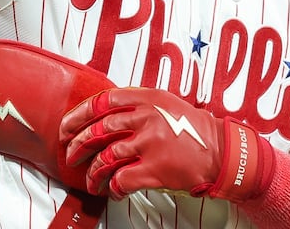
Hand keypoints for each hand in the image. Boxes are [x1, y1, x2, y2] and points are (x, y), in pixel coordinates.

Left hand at [59, 87, 272, 201]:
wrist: (222, 152)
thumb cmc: (193, 129)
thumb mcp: (165, 104)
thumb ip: (137, 105)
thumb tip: (104, 114)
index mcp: (146, 99)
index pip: (101, 102)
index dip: (78, 116)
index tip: (67, 127)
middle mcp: (146, 118)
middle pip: (98, 131)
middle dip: (78, 145)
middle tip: (71, 155)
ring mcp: (150, 143)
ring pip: (106, 158)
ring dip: (93, 172)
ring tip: (91, 180)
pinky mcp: (156, 168)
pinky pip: (122, 179)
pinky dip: (114, 187)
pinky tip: (114, 190)